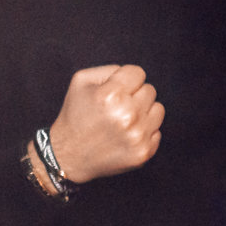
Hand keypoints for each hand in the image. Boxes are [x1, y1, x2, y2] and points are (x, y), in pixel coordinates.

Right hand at [47, 65, 163, 183]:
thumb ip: (110, 70)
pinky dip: (144, 132)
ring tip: (123, 121)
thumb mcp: (81, 81)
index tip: (115, 91)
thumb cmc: (75, 114)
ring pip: (158, 109)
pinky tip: (125, 136)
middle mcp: (127, 115)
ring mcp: (137, 136)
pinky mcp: (143, 152)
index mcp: (111, 95)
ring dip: (143, 112)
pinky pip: (157, 131)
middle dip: (134, 95)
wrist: (68, 156)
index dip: (126, 79)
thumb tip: (133, 76)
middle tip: (116, 108)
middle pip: (150, 90)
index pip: (138, 73)